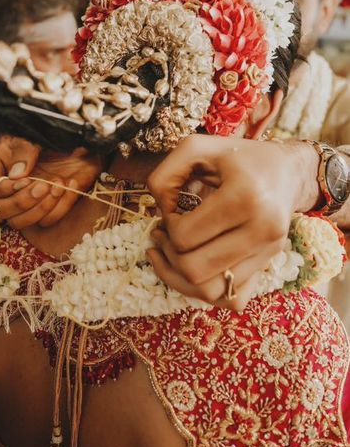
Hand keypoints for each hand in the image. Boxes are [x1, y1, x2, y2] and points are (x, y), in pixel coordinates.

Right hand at [0, 137, 101, 228]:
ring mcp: (29, 201)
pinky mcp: (49, 209)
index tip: (25, 179)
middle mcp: (10, 188)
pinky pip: (46, 222)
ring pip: (19, 223)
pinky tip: (71, 184)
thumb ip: (24, 151)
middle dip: (20, 202)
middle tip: (43, 186)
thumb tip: (16, 176)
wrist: (85, 141)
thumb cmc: (57, 134)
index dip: (0, 189)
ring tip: (58, 184)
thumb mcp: (37, 136)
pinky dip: (59, 207)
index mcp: (1, 165)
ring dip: (39, 208)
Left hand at [147, 135, 319, 309]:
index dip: (166, 225)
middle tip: (164, 235)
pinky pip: (230, 299)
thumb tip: (158, 213)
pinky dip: (205, 289)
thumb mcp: (197, 147)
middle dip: (169, 254)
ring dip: (180, 276)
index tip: (171, 211)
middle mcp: (262, 230)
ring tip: (171, 252)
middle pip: (195, 270)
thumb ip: (165, 174)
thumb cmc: (239, 157)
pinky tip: (193, 267)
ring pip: (210, 292)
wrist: (287, 172)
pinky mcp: (267, 266)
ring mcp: (267, 253)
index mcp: (245, 197)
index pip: (185, 236)